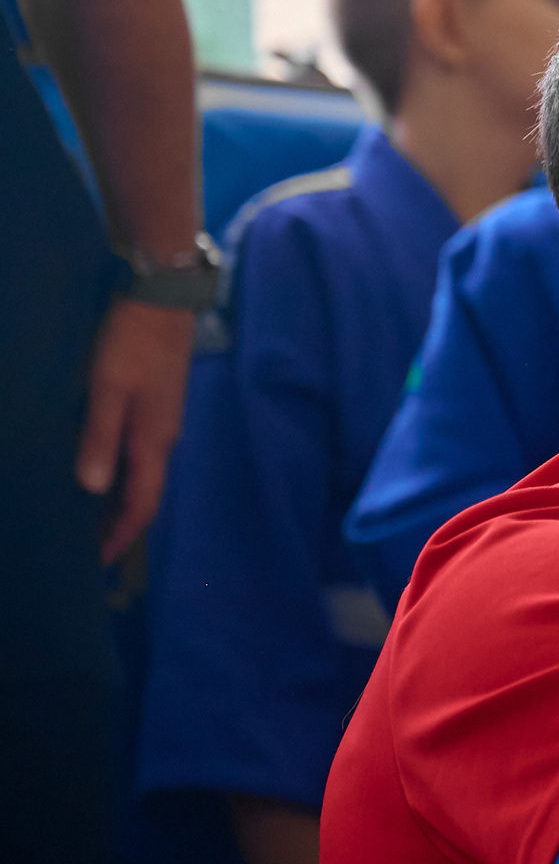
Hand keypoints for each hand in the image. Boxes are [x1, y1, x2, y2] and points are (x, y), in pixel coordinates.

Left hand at [77, 296, 194, 558]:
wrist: (163, 303)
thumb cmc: (131, 346)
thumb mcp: (108, 390)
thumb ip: (100, 438)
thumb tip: (90, 489)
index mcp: (153, 441)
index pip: (143, 503)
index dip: (122, 534)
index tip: (99, 560)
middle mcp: (165, 439)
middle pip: (147, 494)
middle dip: (121, 524)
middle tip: (89, 544)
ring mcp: (165, 423)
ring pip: (145, 475)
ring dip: (122, 500)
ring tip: (90, 515)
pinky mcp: (159, 408)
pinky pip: (143, 456)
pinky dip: (124, 476)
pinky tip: (103, 470)